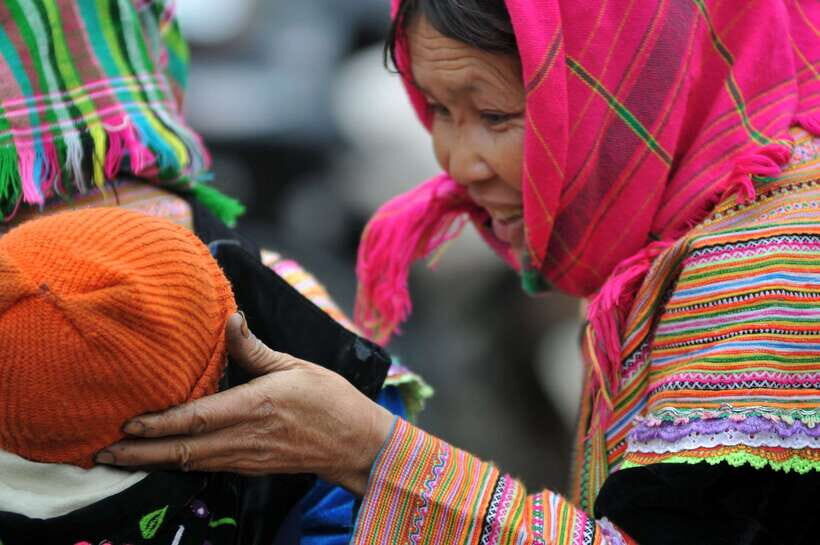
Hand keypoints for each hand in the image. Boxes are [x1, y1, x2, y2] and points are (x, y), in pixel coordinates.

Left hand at [95, 313, 394, 495]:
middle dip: (140, 454)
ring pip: (191, 464)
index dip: (158, 425)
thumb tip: (230, 319)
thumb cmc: (330, 400)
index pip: (197, 418)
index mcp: (255, 405)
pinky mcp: (252, 467)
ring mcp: (248, 457)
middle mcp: (246, 437)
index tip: (127, 424)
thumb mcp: (295, 366)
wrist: (355, 442)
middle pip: (183, 451)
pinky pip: (209, 467)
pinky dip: (181, 465)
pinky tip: (164, 459)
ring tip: (120, 459)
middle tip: (102, 453)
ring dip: (154, 463)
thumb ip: (256, 348)